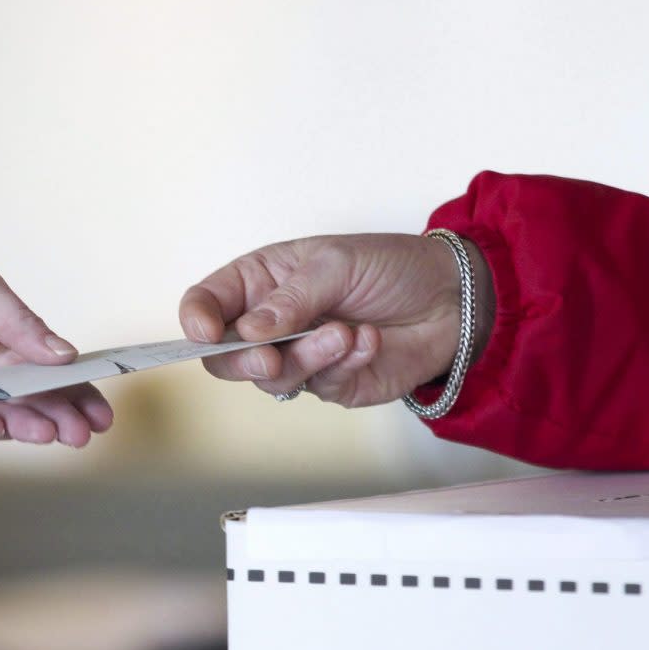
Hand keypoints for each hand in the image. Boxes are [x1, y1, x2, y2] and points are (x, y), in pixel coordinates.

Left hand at [0, 235, 111, 446]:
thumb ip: (18, 321)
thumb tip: (65, 354)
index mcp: (5, 349)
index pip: (54, 378)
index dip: (79, 395)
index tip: (102, 413)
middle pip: (33, 406)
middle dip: (60, 420)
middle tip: (81, 431)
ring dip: (25, 428)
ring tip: (49, 431)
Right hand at [178, 234, 493, 406]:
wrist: (452, 299)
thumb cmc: (391, 267)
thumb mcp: (336, 264)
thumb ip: (290, 299)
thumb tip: (251, 331)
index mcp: (260, 282)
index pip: (208, 304)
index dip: (197, 320)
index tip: (207, 332)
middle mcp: (271, 323)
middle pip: (225, 357)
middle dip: (244, 359)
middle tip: (270, 355)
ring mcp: (299, 357)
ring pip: (271, 378)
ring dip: (307, 357)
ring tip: (345, 335)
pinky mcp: (331, 384)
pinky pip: (320, 385)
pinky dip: (343, 363)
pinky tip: (368, 342)